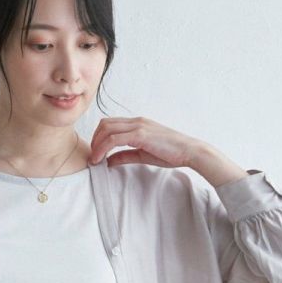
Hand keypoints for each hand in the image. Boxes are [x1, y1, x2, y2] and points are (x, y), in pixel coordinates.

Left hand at [87, 116, 206, 169]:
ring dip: (97, 145)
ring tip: (94, 160)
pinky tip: (101, 160)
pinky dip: (104, 149)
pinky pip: (115, 139)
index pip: (110, 124)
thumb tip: (108, 161)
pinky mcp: (140, 134)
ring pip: (107, 130)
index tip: (96, 153)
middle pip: (105, 124)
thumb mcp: (143, 155)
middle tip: (92, 157)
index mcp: (137, 124)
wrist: (189, 151)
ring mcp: (138, 126)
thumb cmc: (170, 153)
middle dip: (94, 140)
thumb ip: (125, 156)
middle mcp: (136, 121)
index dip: (98, 137)